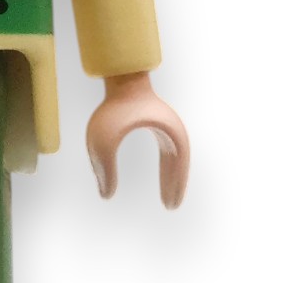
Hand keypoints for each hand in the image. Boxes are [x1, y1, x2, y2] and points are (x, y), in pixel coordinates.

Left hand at [86, 71, 189, 207]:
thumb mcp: (103, 140)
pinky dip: (168, 167)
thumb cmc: (113, 106)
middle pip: (179, 165)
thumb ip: (103, 168)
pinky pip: (168, 151)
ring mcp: (166, 125)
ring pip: (175, 159)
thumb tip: (105, 196)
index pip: (177, 167)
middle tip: (171, 208)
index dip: (174, 187)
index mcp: (169, 135)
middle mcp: (172, 130)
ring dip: (173, 177)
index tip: (170, 206)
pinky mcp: (156, 122)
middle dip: (175, 186)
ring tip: (168, 198)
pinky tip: (165, 177)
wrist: (119, 75)